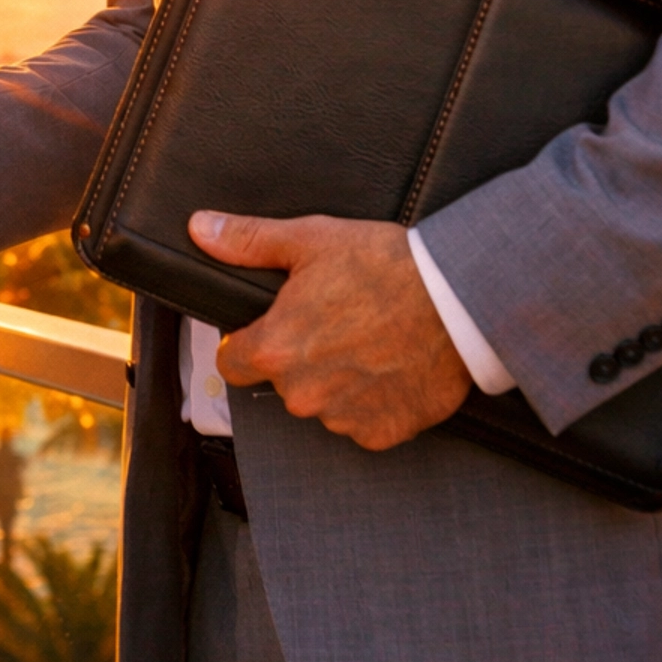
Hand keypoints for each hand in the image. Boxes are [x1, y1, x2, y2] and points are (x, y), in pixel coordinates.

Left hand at [190, 211, 470, 449]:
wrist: (460, 299)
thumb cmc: (386, 265)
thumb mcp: (311, 240)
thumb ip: (248, 242)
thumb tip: (200, 229)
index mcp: (275, 349)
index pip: (232, 362)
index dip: (247, 342)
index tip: (273, 326)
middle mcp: (303, 393)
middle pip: (282, 381)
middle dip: (301, 357)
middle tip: (338, 321)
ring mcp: (343, 418)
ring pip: (323, 403)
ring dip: (338, 381)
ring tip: (372, 340)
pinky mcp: (383, 433)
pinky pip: (363, 422)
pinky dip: (374, 401)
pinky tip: (392, 365)